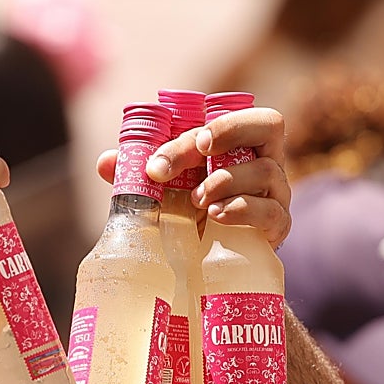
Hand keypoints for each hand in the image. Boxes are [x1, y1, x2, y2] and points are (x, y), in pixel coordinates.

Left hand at [97, 107, 290, 246]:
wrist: (208, 264)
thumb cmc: (188, 213)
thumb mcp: (162, 190)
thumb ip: (137, 173)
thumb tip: (106, 162)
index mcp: (237, 143)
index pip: (235, 118)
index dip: (216, 124)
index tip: (193, 140)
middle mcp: (264, 160)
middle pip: (269, 124)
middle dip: (232, 131)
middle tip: (201, 149)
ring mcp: (275, 193)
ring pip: (265, 171)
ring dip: (227, 181)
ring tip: (197, 199)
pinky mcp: (278, 226)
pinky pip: (271, 212)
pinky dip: (243, 211)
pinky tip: (217, 217)